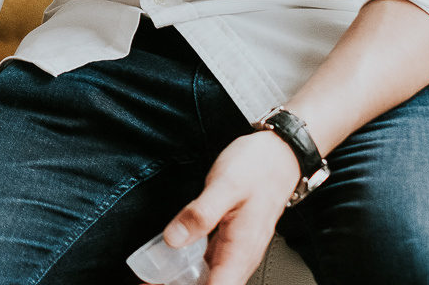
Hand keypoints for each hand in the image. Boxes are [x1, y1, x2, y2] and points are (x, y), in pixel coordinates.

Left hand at [162, 131, 300, 284]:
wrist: (278, 156)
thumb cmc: (258, 169)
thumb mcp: (225, 185)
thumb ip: (201, 213)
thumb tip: (174, 239)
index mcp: (241, 250)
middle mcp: (240, 257)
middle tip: (150, 282)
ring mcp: (235, 250)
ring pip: (208, 279)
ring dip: (182, 280)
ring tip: (154, 278)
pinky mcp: (229, 242)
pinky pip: (208, 264)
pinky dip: (188, 268)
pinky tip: (171, 262)